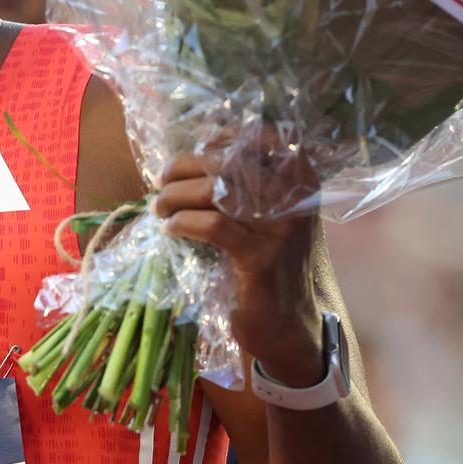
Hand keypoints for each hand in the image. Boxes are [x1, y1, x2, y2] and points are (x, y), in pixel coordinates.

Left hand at [150, 147, 323, 383]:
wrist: (288, 325)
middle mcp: (298, 198)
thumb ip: (248, 185)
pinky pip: (213, 226)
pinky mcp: (260, 259)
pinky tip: (171, 229)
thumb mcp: (269, 218)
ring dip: (176, 195)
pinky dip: (183, 222)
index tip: (193, 152)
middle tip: (162, 183)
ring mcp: (281, 228)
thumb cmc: (270, 265)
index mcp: (302, 181)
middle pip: (230, 161)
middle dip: (186, 166)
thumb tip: (195, 155)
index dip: (220, 138)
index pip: (260, 138)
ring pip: (217, 191)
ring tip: (160, 207)